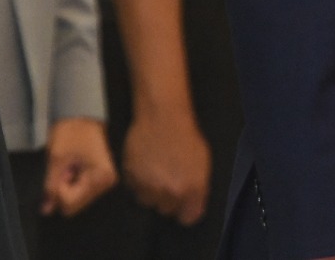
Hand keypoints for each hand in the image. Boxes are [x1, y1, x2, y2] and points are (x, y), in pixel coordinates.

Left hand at [41, 117, 118, 216]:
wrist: (82, 115)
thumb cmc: (71, 132)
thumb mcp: (56, 158)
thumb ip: (51, 186)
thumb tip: (46, 211)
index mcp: (100, 178)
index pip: (70, 204)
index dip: (59, 189)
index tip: (62, 170)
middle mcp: (107, 184)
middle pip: (74, 206)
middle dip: (64, 189)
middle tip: (65, 168)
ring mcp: (105, 183)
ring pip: (77, 201)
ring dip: (68, 186)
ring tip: (70, 166)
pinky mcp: (100, 180)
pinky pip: (81, 192)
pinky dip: (73, 183)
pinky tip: (74, 168)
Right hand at [122, 107, 209, 225]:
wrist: (163, 115)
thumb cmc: (186, 135)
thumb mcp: (203, 163)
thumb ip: (199, 189)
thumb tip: (193, 207)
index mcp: (190, 190)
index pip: (187, 218)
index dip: (185, 210)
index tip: (183, 203)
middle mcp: (169, 192)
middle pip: (166, 210)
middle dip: (167, 198)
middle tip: (167, 178)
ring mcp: (149, 185)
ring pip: (148, 200)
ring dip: (150, 190)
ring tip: (154, 170)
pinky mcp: (132, 177)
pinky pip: (134, 188)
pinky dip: (138, 180)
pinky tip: (144, 164)